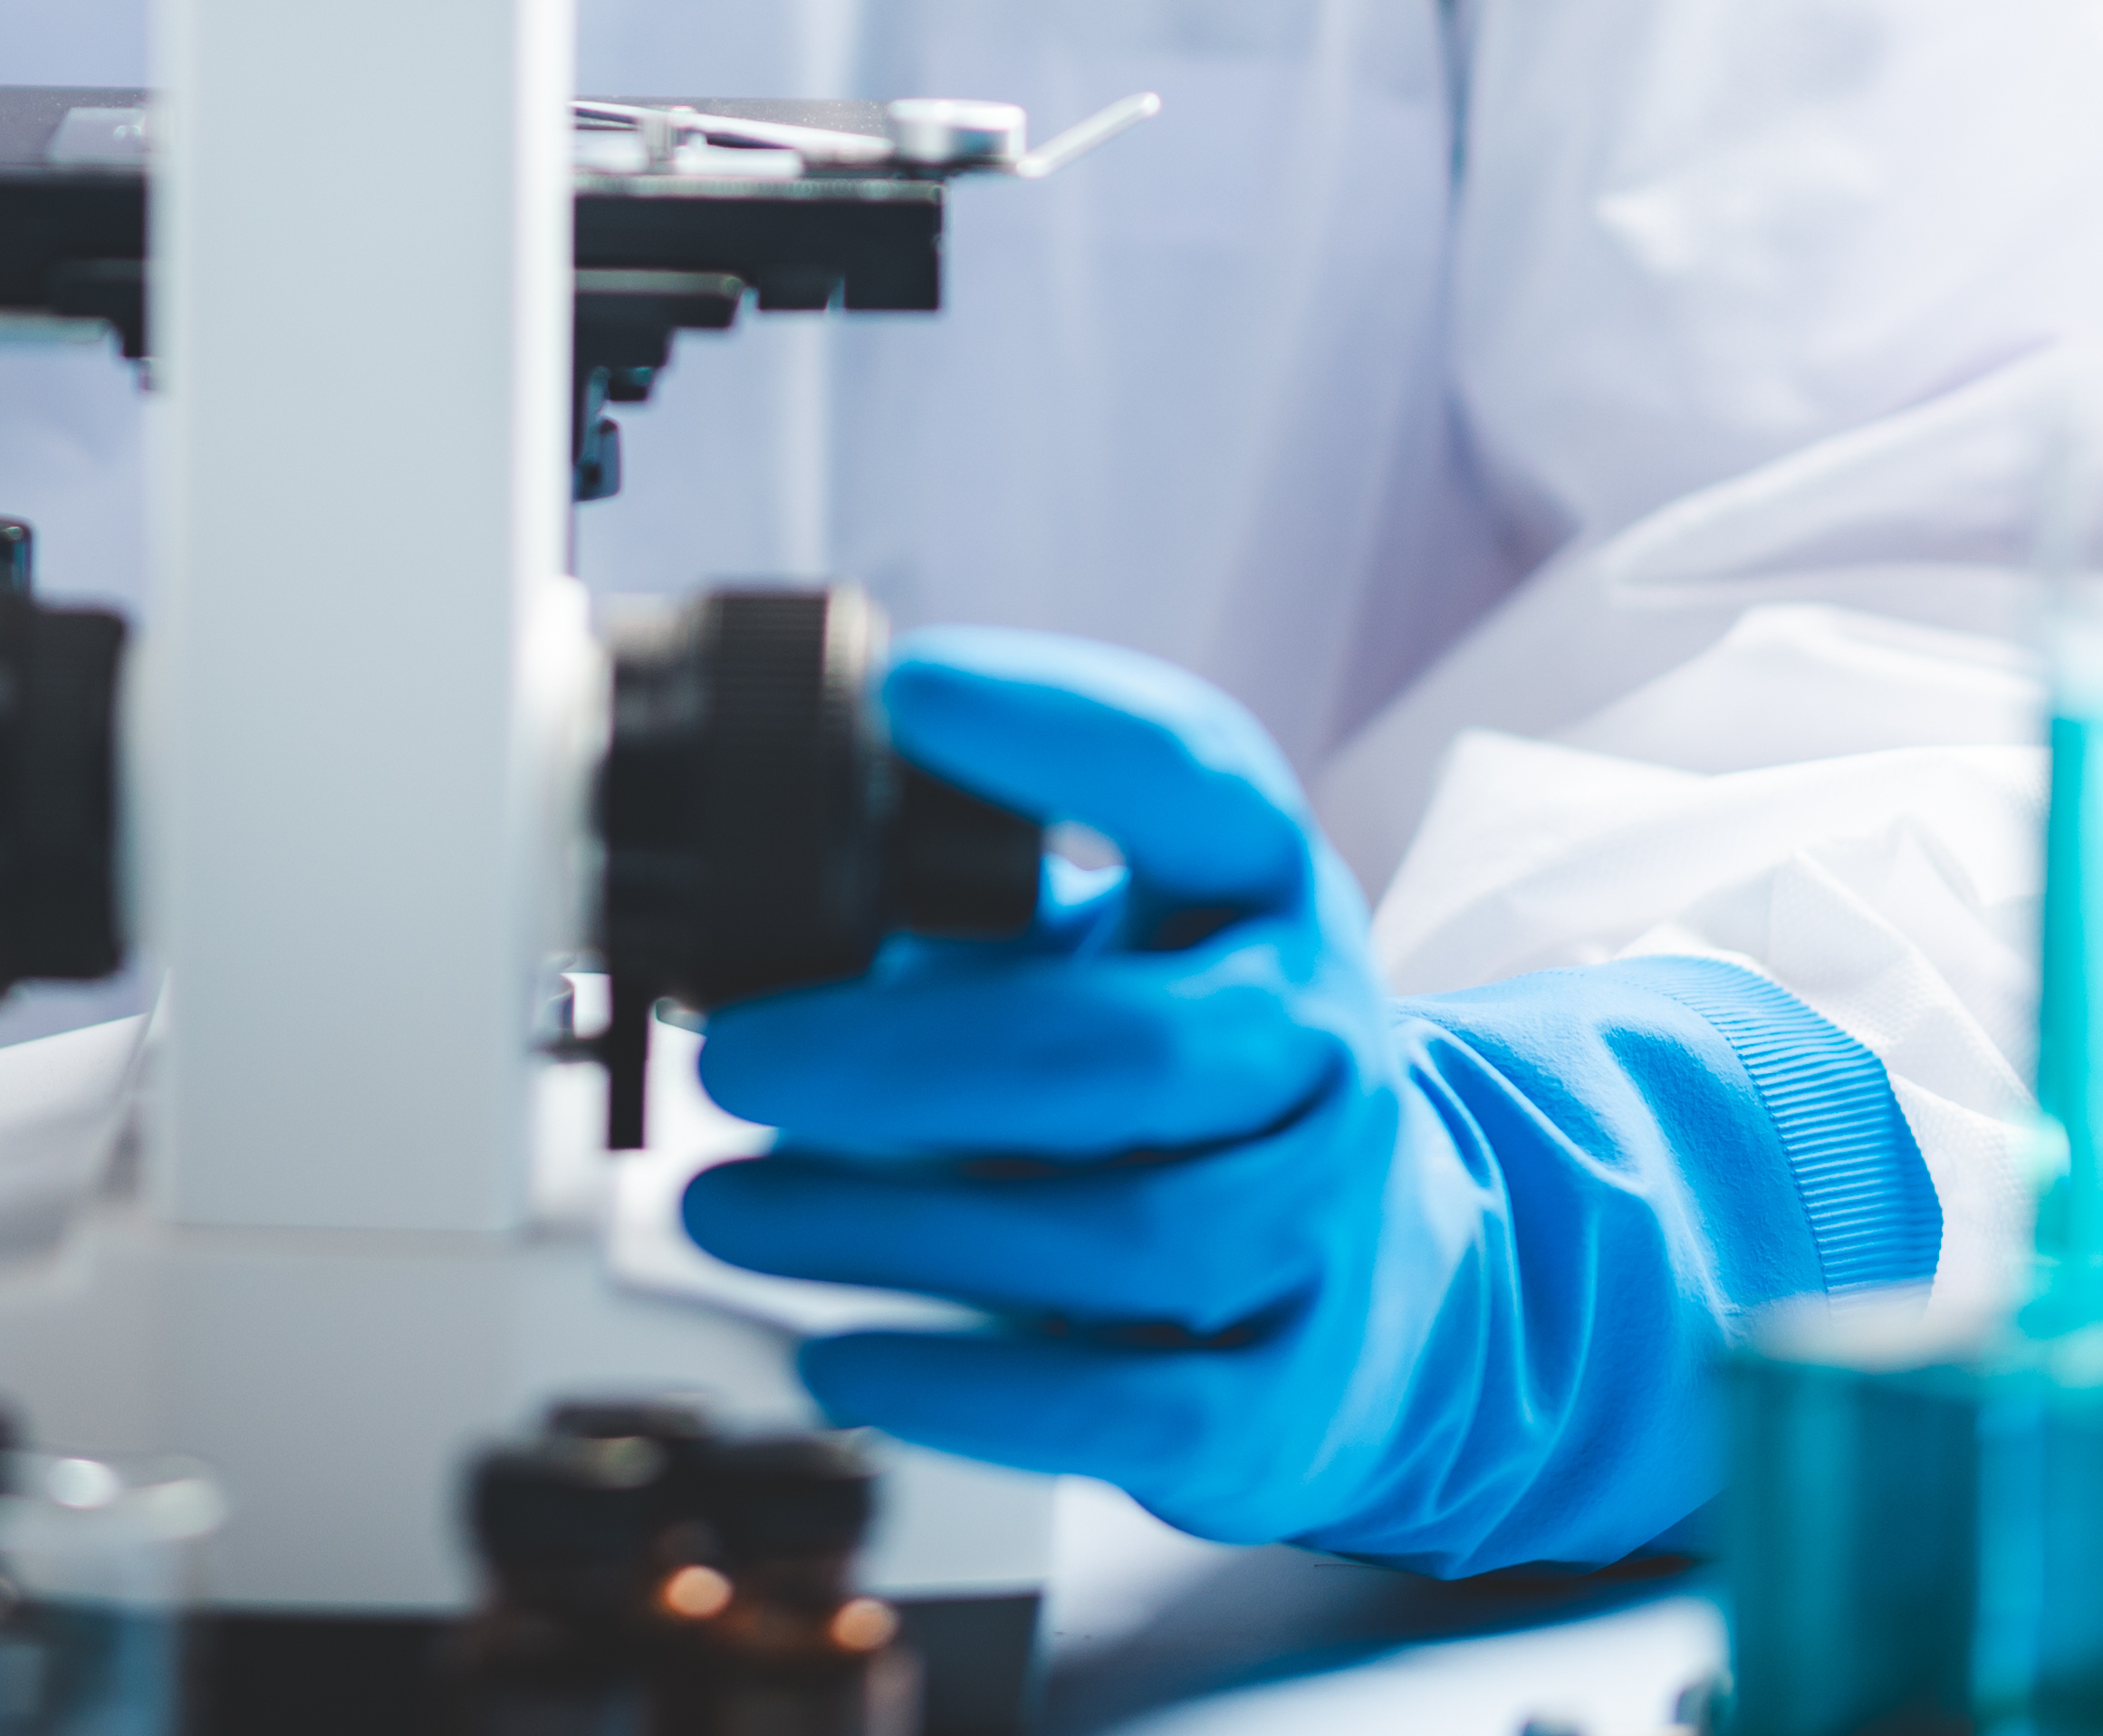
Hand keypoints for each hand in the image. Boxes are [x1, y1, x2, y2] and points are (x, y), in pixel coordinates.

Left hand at [681, 632, 1908, 1573]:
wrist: (1376, 1277)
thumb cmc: (1177, 1080)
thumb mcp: (1103, 950)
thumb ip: (962, 912)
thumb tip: (749, 903)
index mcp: (1259, 887)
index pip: (1192, 776)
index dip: (1055, 727)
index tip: (902, 696)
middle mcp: (1315, 1039)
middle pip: (1131, 1051)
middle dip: (904, 1061)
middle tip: (735, 1059)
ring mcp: (1321, 1218)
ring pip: (1121, 1234)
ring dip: (894, 1229)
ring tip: (726, 1208)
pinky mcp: (1286, 1389)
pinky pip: (1125, 1405)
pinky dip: (966, 1386)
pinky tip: (842, 1357)